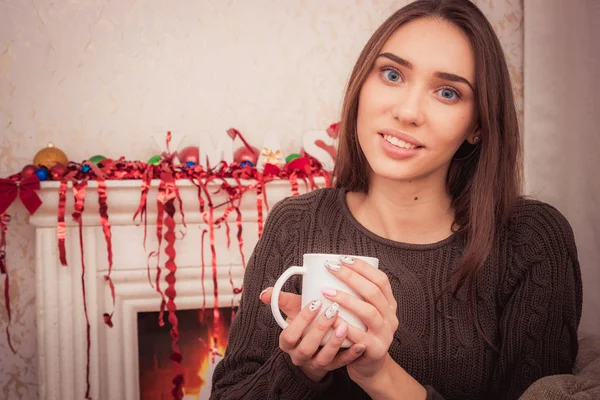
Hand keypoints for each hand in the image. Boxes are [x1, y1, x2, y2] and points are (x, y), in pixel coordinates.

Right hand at [260, 287, 365, 381]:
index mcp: (287, 342)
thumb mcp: (293, 313)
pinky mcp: (332, 367)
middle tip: (333, 310)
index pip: (290, 334)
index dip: (302, 320)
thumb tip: (265, 293)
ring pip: (324, 358)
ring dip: (334, 342)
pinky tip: (360, 344)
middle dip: (320, 328)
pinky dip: (351, 355)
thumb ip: (281, 301)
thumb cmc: (304, 325)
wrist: (313, 349)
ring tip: (345, 325)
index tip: (316, 302)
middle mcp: (300, 355)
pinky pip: (341, 364)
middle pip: (307, 347)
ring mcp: (316, 363)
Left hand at [321, 257, 398, 382]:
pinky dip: (344, 326)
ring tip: (326, 291)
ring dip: (346, 299)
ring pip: (368, 312)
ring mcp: (385, 334)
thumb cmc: (359, 333)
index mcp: (388, 304)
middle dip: (351, 277)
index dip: (363, 267)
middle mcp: (390, 317)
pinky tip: (331, 319)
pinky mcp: (376, 350)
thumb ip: (352, 295)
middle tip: (330, 269)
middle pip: (373, 292)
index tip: (342, 259)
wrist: (369, 367)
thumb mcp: (362, 312)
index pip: (380, 279)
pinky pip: (360, 336)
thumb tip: (327, 270)